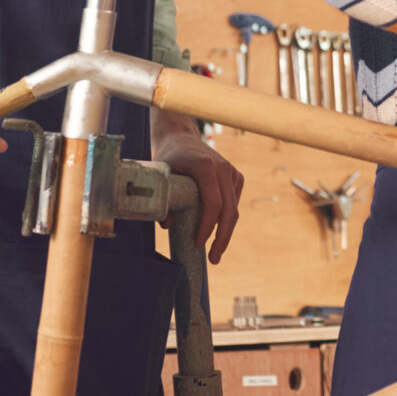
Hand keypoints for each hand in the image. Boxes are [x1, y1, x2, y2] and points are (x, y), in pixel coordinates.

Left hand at [152, 111, 243, 261]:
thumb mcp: (161, 174)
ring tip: (215, 252)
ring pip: (233, 209)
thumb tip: (167, 225)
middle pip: (229, 211)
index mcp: (206, 167)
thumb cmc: (168, 156)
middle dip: (222, 238)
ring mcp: (232, 172)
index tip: (198, 243)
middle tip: (213, 259)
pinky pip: (233, 202)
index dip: (208, 227)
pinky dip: (226, 219)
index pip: (213, 204)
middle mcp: (223, 169)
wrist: (179, 136)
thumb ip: (164, 198)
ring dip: (226, 232)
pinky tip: (217, 232)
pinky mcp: (235, 176)